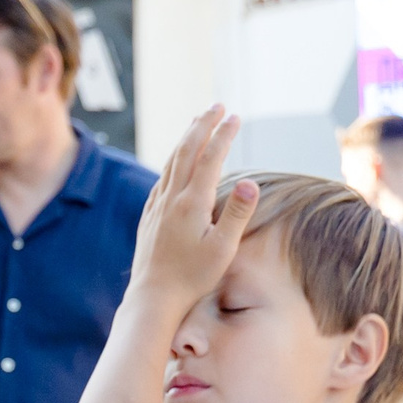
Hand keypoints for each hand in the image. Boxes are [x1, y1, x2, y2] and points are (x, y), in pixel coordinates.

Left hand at [128, 107, 256, 313]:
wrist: (153, 296)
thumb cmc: (193, 277)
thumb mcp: (223, 249)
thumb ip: (237, 214)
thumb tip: (251, 182)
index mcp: (192, 202)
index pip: (211, 158)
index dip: (224, 135)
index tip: (235, 117)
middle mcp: (172, 197)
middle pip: (187, 150)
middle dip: (203, 125)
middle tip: (217, 106)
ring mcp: (158, 205)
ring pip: (172, 161)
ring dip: (187, 138)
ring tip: (197, 123)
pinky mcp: (150, 214)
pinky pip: (162, 177)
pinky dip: (173, 160)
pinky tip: (176, 160)